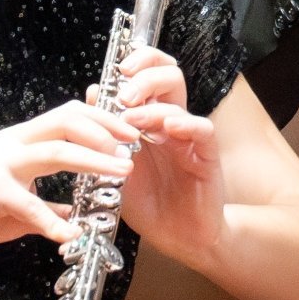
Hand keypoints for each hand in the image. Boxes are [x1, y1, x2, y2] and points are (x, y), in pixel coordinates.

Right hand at [0, 100, 141, 251]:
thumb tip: (76, 214)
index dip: (102, 118)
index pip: (69, 114)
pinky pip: (28, 204)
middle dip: (106, 130)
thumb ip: (47, 203)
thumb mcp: (16, 200)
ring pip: (56, 151)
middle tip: (133, 146)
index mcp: (22, 140)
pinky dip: (53, 220)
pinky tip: (72, 234)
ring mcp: (1, 164)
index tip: (131, 131)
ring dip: (94, 161)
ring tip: (122, 173)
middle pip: (67, 120)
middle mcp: (14, 143)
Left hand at [101, 47, 224, 262]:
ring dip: (154, 101)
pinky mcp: (205, 156)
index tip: (117, 69)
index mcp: (149, 119)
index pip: (149, 74)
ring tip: (132, 116)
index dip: (138, 61)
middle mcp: (170, 122)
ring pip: (181, 98)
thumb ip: (106, 132)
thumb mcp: (117, 166)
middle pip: (168, 75)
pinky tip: (168, 128)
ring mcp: (188, 137)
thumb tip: (93, 92)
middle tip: (123, 94)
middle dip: (144, 74)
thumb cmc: (149, 202)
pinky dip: (185, 123)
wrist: (177, 238)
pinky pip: (202, 129)